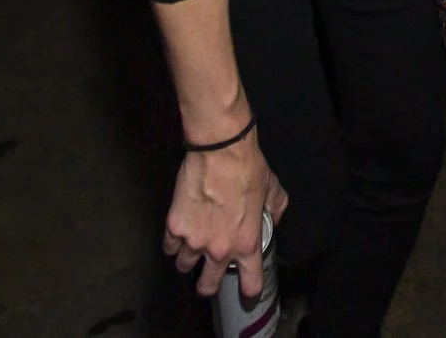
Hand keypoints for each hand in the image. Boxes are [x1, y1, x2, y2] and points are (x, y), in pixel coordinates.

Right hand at [163, 124, 288, 299]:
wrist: (221, 150)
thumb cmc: (248, 169)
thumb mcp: (273, 190)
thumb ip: (276, 209)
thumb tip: (275, 216)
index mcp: (246, 243)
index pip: (250, 282)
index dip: (249, 292)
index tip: (247, 294)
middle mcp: (219, 249)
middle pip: (207, 285)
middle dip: (207, 285)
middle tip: (206, 280)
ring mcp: (193, 241)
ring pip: (183, 266)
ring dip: (187, 260)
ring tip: (190, 250)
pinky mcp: (174, 227)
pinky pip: (169, 246)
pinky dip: (173, 243)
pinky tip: (178, 235)